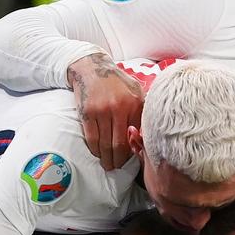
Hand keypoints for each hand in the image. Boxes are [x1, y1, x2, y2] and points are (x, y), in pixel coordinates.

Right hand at [67, 53, 144, 168]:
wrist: (91, 67)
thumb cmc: (116, 81)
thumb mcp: (136, 90)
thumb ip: (142, 109)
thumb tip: (148, 133)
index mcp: (135, 103)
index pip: (136, 135)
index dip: (133, 150)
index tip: (131, 159)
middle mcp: (119, 107)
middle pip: (120, 144)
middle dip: (118, 160)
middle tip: (117, 168)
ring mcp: (102, 111)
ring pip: (105, 144)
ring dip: (106, 158)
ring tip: (107, 165)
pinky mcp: (87, 113)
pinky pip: (92, 138)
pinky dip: (95, 149)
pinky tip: (97, 153)